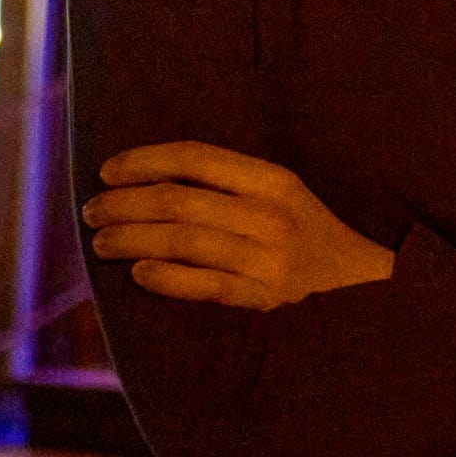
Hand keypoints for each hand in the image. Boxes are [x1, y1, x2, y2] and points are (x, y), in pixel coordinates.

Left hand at [84, 141, 394, 310]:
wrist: (363, 285)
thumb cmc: (306, 234)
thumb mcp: (281, 194)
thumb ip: (228, 184)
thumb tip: (147, 179)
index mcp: (275, 180)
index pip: (197, 158)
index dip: (145, 161)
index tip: (108, 171)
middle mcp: (271, 215)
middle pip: (180, 200)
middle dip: (125, 203)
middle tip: (93, 211)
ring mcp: (269, 259)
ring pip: (183, 241)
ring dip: (131, 239)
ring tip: (101, 242)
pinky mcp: (265, 298)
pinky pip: (204, 285)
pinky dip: (166, 278)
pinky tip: (138, 274)